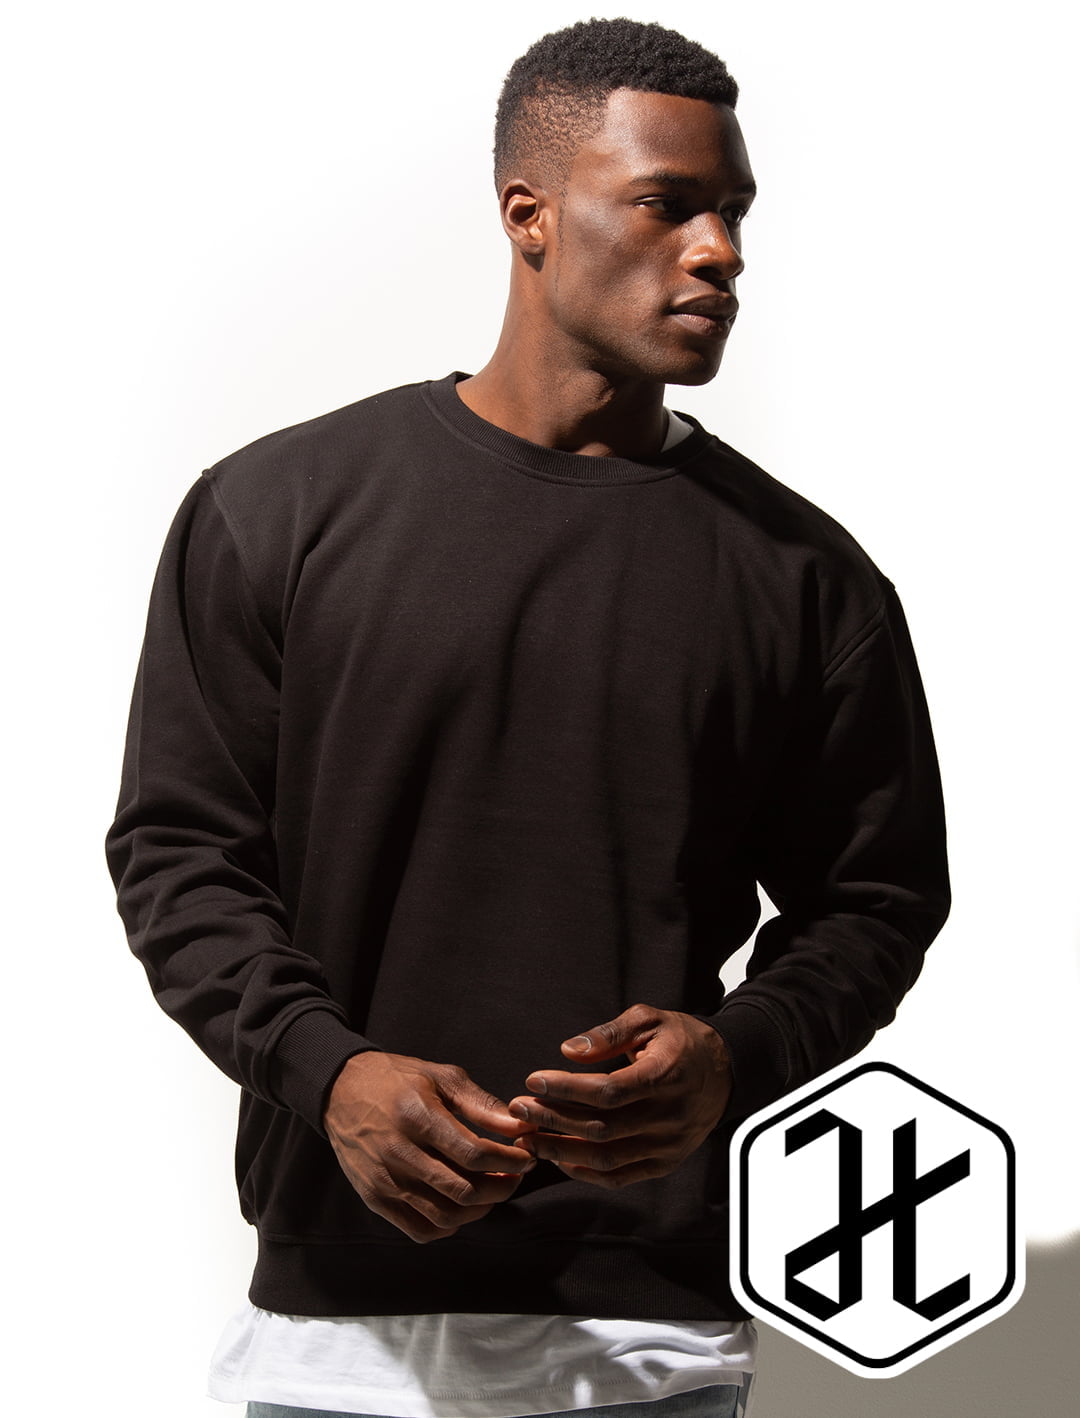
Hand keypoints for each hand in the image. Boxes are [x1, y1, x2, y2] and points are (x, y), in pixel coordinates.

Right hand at [325, 1051, 536, 1242]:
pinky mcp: (375, 1199)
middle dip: (502, 1187)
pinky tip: (461, 1206)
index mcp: (417, 1116)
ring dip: (479, 1210)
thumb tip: (520, 1127)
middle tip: (516, 1175)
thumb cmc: (398, 1079)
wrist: (341, 1091)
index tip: (526, 1156)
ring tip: (493, 1190)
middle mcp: (399, 1153)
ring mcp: (385, 1181)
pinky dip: (449, 1225)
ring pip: (445, 1216)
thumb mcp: (442, 1078)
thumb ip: (482, 1105)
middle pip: (464, 1191)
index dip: (509, 1160)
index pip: (474, 1154)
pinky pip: (420, 1230)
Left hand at [507, 1004, 732, 1187]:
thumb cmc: (681, 1041)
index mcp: (665, 1075)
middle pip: (601, 1128)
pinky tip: (559, 1159)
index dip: (566, 1089)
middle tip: (518, 1109)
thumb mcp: (649, 1020)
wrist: (725, 1073)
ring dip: (562, 1151)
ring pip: (607, 1158)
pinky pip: (621, 1177)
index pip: (608, 1091)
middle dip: (553, 1120)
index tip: (532, 1080)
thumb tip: (569, 1050)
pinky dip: (586, 1173)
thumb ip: (609, 1034)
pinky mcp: (665, 1163)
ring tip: (529, 1138)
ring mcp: (668, 1145)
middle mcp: (668, 1116)